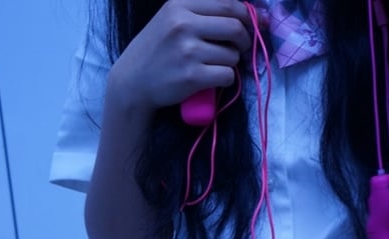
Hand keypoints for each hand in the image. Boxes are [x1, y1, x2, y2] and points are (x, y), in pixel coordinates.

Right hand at [107, 0, 253, 112]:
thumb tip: (252, 13)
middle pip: (236, 28)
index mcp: (178, 5)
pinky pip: (228, 75)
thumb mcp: (171, 19)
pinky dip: (226, 79)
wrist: (132, 82)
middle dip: (245, 40)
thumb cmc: (157, 50)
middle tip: (240, 48)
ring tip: (214, 64)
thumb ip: (203, 12)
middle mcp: (183, 24)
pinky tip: (211, 78)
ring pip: (233, 55)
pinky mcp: (192, 76)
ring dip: (231, 62)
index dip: (248, 15)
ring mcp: (187, 50)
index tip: (256, 24)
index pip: (228, 4)